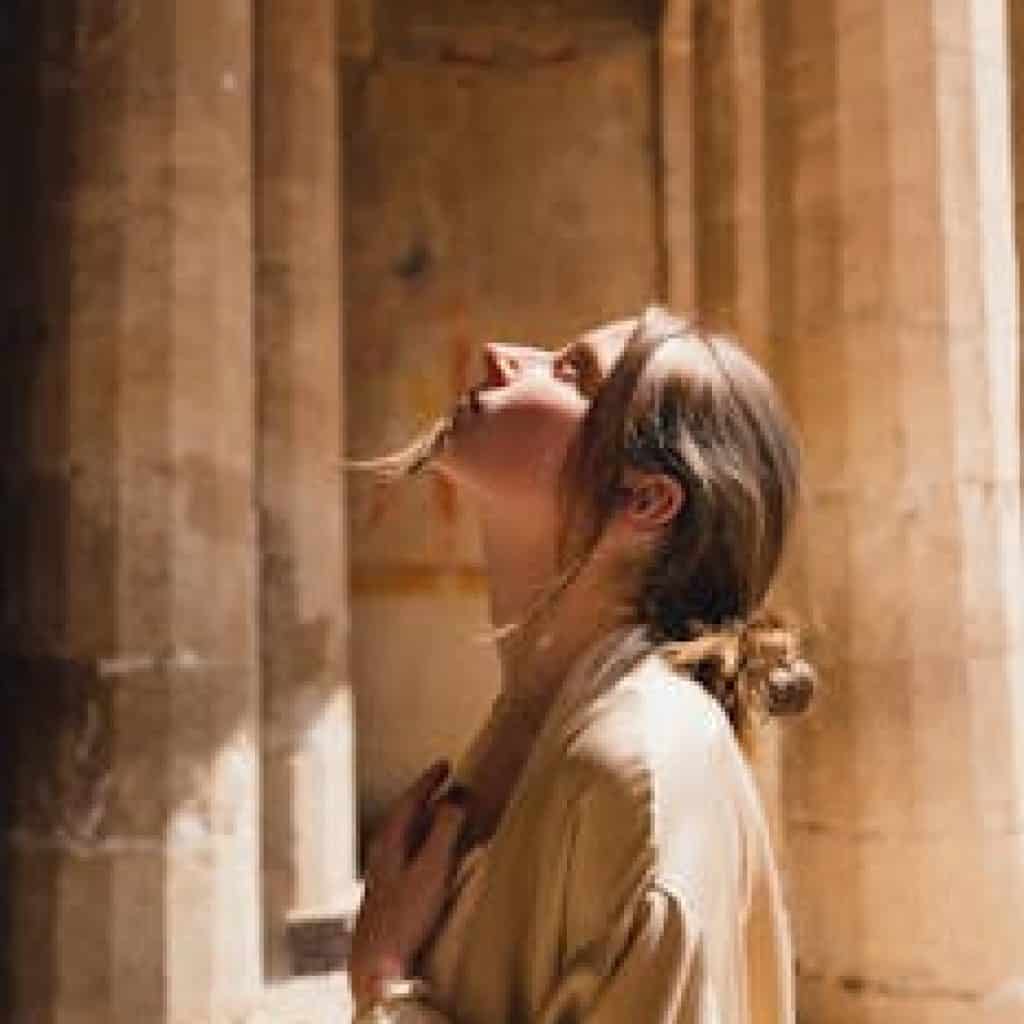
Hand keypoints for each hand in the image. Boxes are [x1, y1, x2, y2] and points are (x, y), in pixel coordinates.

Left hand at [350, 760, 468, 1014]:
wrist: (377, 962)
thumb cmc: (404, 914)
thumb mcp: (431, 867)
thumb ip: (446, 829)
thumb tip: (458, 795)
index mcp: (390, 838)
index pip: (410, 798)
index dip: (429, 780)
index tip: (446, 764)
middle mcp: (382, 850)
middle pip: (406, 813)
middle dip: (428, 797)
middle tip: (448, 783)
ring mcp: (383, 871)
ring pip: (406, 834)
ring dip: (427, 820)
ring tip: (446, 813)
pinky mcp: (388, 890)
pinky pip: (408, 852)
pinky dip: (424, 842)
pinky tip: (433, 854)